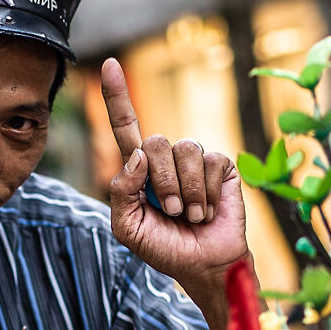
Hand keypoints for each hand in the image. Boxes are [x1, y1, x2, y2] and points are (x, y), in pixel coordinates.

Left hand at [102, 59, 248, 294]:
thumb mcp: (127, 226)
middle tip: (172, 213)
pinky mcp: (221, 166)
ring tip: (191, 215)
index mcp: (139, 169)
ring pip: (185, 149)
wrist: (203, 265)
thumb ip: (121, 190)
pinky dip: (207, 194)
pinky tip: (208, 210)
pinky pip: (211, 162)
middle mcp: (166, 158)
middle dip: (163, 182)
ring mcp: (195, 160)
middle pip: (156, 140)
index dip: (117, 96)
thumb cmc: (164, 247)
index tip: (109, 64)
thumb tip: (138, 153)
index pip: (125, 126)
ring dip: (187, 192)